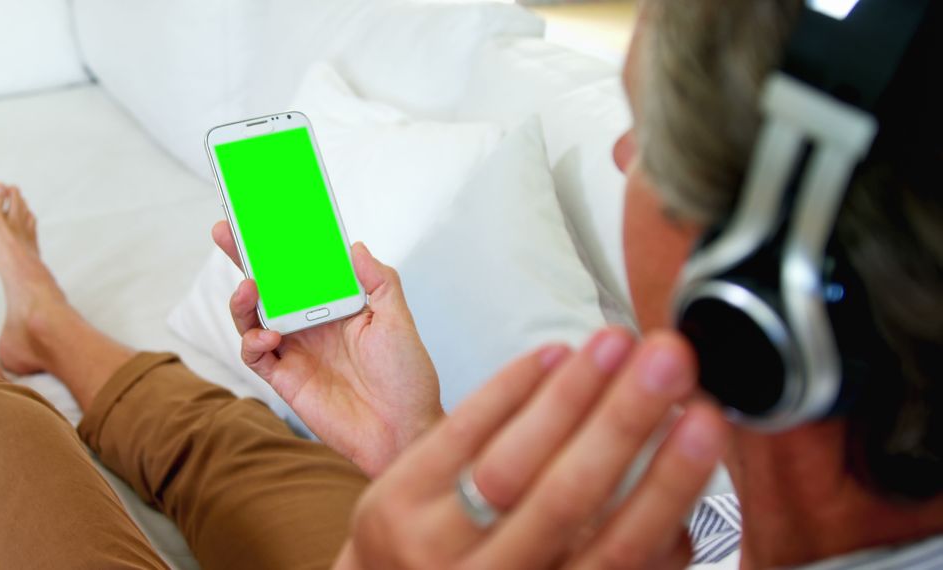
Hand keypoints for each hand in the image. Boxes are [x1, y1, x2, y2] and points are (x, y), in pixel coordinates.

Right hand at [213, 221, 443, 476]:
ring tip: (249, 288)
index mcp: (337, 302)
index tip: (264, 216)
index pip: (303, 265)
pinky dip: (252, 341)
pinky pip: (254, 354)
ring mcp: (295, 349)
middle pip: (269, 284)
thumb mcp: (398, 321)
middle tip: (225, 230)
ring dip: (243, 299)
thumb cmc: (407, 377)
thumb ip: (378, 281)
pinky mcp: (285, 378)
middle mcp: (311, 322)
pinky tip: (268, 336)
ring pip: (253, 316)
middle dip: (244, 257)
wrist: (402, 432)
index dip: (283, 242)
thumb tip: (355, 245)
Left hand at [337, 328, 729, 569]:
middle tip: (668, 360)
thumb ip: (618, 553)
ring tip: (614, 343)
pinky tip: (552, 355)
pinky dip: (508, 390)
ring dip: (569, 394)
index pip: (619, 550)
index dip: (667, 484)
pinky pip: (457, 435)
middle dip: (624, 420)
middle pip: (565, 498)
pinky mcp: (392, 502)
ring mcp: (431, 545)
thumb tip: (683, 504)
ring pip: (509, 463)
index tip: (705, 422)